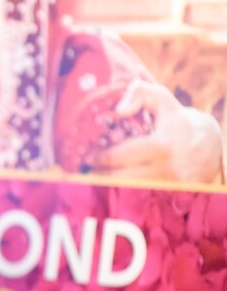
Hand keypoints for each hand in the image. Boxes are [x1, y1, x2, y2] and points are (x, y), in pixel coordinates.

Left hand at [87, 80, 223, 183]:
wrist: (205, 145)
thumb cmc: (175, 120)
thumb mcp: (162, 100)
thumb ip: (139, 93)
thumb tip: (118, 111)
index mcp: (162, 145)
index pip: (121, 156)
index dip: (100, 158)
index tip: (87, 158)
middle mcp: (166, 168)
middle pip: (120, 178)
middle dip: (98, 175)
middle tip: (85, 171)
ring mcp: (167, 185)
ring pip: (127, 191)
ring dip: (107, 186)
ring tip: (94, 178)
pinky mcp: (168, 195)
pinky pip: (138, 196)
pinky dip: (121, 191)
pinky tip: (111, 184)